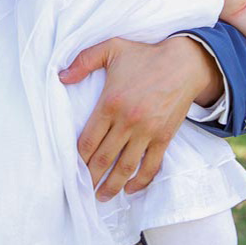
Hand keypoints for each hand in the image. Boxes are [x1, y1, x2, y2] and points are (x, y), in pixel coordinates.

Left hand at [59, 36, 218, 200]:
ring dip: (112, 186)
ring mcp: (147, 132)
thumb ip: (84, 60)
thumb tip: (61, 77)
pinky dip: (140, 181)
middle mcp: (127, 121)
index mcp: (110, 103)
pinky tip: (130, 190)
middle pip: (103, 158)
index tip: (70, 170)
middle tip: (81, 191)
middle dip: (90, 178)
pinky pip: (151, 166)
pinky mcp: (164, 137)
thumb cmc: (145, 55)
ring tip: (101, 197)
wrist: (184, 62)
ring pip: (125, 167)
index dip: (77, 159)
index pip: (88, 140)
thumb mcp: (111, 48)